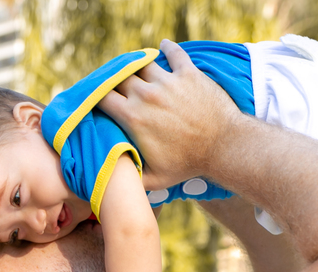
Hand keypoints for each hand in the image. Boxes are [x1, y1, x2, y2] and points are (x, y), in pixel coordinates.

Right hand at [97, 40, 241, 190]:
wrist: (222, 148)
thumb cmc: (187, 165)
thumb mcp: (153, 179)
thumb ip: (129, 177)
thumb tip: (110, 177)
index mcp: (133, 117)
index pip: (102, 97)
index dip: (95, 96)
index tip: (95, 98)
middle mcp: (146, 94)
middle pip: (119, 77)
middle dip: (113, 79)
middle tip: (114, 83)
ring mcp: (168, 81)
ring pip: (143, 62)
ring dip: (137, 64)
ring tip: (136, 67)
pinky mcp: (189, 73)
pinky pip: (174, 53)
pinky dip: (167, 47)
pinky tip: (163, 46)